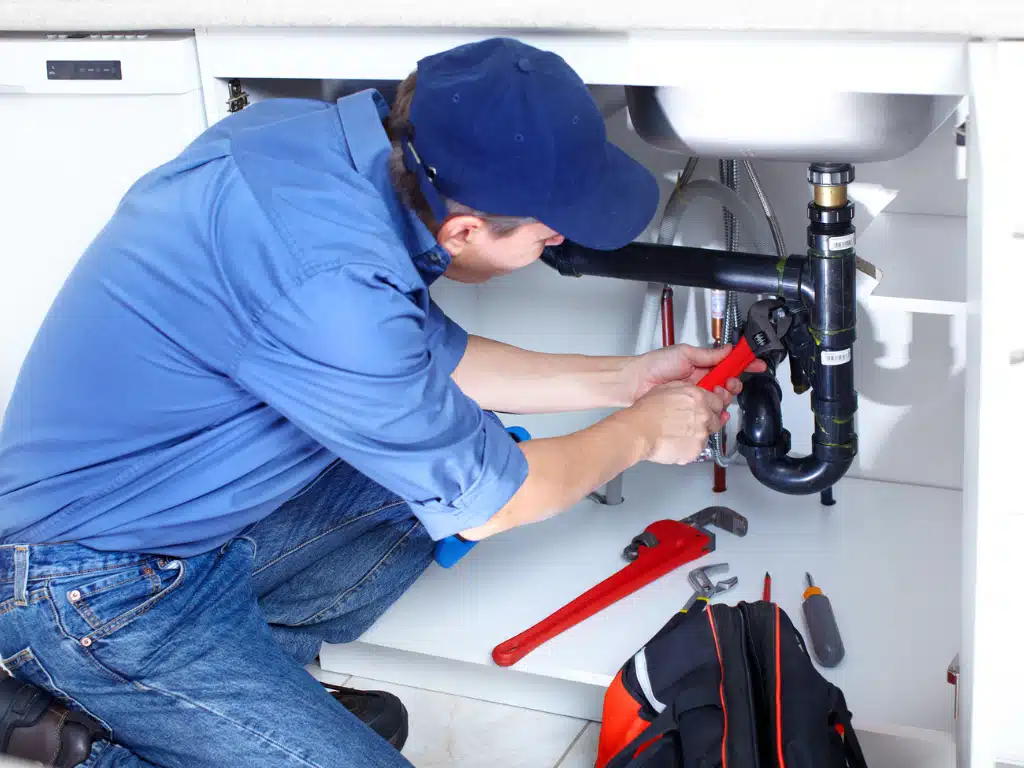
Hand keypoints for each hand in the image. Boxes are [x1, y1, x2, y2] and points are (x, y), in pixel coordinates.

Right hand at [621, 381, 732, 464]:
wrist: (637, 432)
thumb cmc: (646, 412)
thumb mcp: (666, 388)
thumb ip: (686, 389)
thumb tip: (694, 391)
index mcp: (697, 397)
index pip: (718, 402)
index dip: (712, 407)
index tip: (708, 410)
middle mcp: (703, 414)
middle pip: (716, 419)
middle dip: (707, 422)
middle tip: (690, 424)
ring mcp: (701, 433)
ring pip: (707, 435)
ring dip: (697, 435)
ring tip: (678, 434)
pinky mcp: (696, 450)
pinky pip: (697, 449)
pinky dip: (689, 448)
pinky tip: (675, 442)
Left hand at [628, 343, 767, 402]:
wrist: (636, 383)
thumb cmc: (655, 365)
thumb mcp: (684, 353)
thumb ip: (708, 354)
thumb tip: (728, 349)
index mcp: (703, 365)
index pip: (729, 364)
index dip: (744, 364)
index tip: (757, 364)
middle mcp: (702, 381)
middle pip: (729, 384)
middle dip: (734, 383)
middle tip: (728, 383)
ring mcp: (697, 396)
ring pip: (722, 399)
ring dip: (724, 397)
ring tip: (715, 393)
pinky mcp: (691, 409)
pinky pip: (710, 413)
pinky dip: (717, 413)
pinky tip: (717, 411)